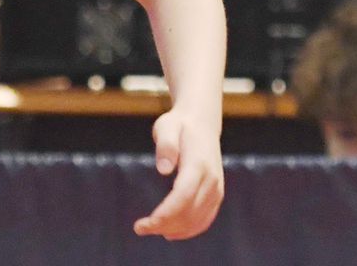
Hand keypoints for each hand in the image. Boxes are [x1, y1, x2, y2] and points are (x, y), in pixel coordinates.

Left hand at [133, 106, 223, 239]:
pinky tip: (171, 233)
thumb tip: (163, 170)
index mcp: (199, 164)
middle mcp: (212, 179)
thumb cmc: (179, 125)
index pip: (183, 196)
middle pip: (189, 213)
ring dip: (174, 230)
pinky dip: (189, 230)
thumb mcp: (166, 126)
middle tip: (139, 228)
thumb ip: (165, 145)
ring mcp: (217, 189)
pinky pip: (205, 220)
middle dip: (164, 225)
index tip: (144, 224)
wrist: (202, 123)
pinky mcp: (217, 194)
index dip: (165, 213)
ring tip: (150, 230)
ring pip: (197, 220)